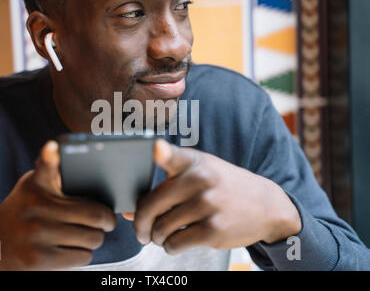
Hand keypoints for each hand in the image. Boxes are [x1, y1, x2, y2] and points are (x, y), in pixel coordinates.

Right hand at [0, 141, 116, 269]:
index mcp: (37, 186)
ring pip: (93, 238)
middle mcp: (36, 207)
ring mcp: (37, 234)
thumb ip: (54, 176)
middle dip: (106, 222)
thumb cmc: (23, 212)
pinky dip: (82, 254)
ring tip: (84, 235)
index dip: (50, 156)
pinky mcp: (39, 259)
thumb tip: (83, 168)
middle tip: (105, 222)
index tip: (53, 146)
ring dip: (94, 239)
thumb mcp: (32, 187)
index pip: (46, 167)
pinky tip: (70, 249)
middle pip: (96, 216)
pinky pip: (83, 257)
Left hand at [124, 140, 300, 254]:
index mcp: (193, 162)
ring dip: (156, 237)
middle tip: (142, 231)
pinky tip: (175, 242)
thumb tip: (128, 212)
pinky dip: (170, 246)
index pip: (172, 155)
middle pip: (151, 206)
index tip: (154, 148)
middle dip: (141, 223)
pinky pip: (176, 243)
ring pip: (161, 228)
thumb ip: (164, 188)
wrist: (266, 205)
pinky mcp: (214, 229)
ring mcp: (208, 205)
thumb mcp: (199, 176)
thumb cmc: (222, 188)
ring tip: (161, 236)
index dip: (161, 151)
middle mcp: (200, 180)